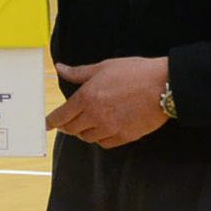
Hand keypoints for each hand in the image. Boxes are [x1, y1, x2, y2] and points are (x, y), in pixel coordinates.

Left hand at [45, 57, 168, 147]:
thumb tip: (60, 68)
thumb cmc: (134, 72)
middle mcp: (95, 116)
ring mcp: (110, 129)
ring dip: (83, 132)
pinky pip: (105, 143)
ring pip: (87, 138)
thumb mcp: (103, 67)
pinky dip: (100, 139)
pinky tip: (102, 131)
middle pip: (72, 129)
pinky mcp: (125, 137)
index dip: (51, 121)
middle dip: (66, 126)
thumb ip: (78, 72)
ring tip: (85, 124)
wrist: (164, 86)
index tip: (46, 124)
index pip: (61, 116)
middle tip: (67, 122)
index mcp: (87, 98)